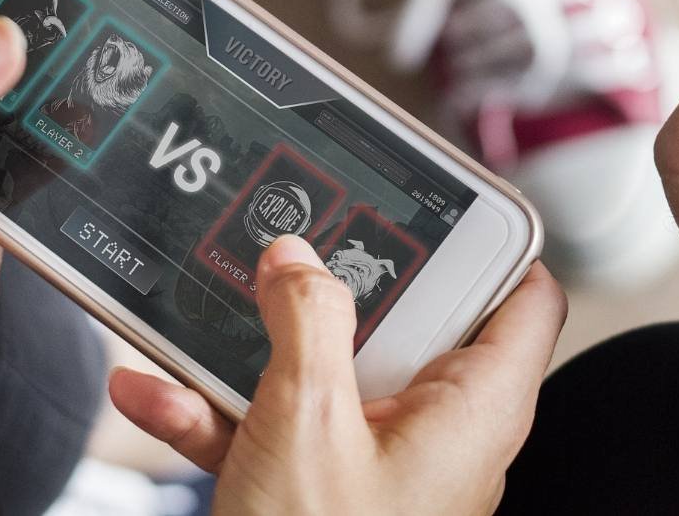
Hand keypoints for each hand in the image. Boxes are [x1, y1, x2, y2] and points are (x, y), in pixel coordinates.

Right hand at [109, 242, 566, 515]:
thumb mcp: (307, 422)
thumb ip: (308, 322)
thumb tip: (299, 258)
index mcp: (477, 409)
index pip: (525, 294)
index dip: (485, 236)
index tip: (424, 193)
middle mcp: (441, 433)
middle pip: (409, 320)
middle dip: (333, 282)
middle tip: (286, 237)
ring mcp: (381, 466)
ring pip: (328, 374)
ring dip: (253, 348)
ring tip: (195, 309)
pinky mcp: (324, 494)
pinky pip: (279, 431)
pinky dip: (220, 411)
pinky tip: (153, 391)